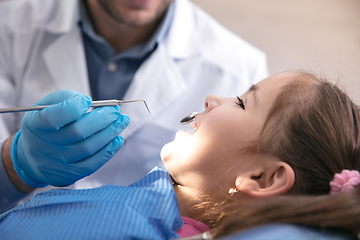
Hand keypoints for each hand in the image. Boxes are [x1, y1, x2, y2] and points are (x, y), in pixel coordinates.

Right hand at [10, 90, 128, 186]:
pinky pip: (92, 164)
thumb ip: (66, 99)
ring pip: (88, 148)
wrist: (32, 156)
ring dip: (110, 133)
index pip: (54, 117)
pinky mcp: (67, 175)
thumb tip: (90, 103)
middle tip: (116, 111)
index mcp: (35, 124)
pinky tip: (117, 140)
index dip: (74, 107)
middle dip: (102, 119)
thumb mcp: (47, 106)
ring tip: (122, 121)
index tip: (88, 100)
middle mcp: (43, 146)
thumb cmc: (45, 124)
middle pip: (77, 132)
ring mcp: (55, 163)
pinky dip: (108, 151)